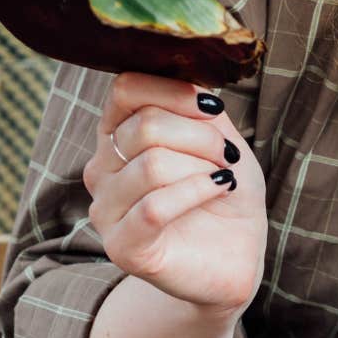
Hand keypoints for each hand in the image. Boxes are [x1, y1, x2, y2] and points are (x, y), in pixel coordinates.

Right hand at [82, 72, 266, 316]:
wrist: (236, 253)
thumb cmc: (223, 189)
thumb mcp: (218, 137)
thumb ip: (197, 108)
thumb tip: (189, 83)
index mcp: (117, 134)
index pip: (126, 90)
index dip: (173, 91)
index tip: (214, 108)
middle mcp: (101, 168)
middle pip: (145, 126)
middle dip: (201, 136)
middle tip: (228, 155)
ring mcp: (105, 209)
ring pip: (151, 165)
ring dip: (202, 168)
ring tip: (223, 178)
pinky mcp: (121, 247)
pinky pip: (155, 206)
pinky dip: (197, 192)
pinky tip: (219, 190)